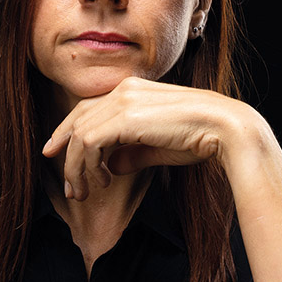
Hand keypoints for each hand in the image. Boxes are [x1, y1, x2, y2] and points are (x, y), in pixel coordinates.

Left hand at [42, 77, 254, 199]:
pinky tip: (103, 181)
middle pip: (77, 119)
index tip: (56, 153)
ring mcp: (124, 101)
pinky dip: (87, 165)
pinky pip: (88, 142)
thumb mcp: (157, 147)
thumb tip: (111, 167)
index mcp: (132, 89)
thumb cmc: (199, 137)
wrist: (225, 128)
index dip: (67, 131)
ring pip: (79, 134)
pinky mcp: (125, 117)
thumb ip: (131, 153)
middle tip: (67, 182)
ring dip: (76, 167)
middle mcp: (124, 90)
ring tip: (85, 191)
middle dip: (63, 150)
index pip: (87, 108)